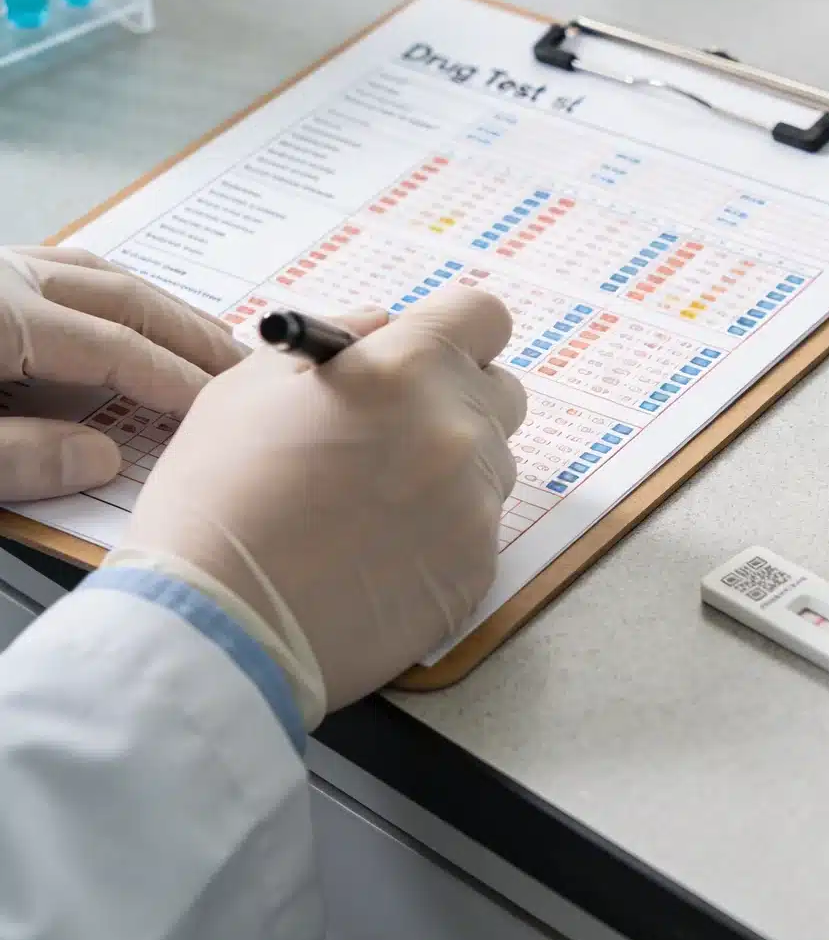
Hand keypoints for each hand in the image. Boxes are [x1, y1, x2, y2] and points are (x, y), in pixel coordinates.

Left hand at [0, 247, 245, 499]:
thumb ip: (17, 457)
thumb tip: (105, 460)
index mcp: (0, 317)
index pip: (116, 349)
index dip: (176, 380)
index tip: (224, 408)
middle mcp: (4, 279)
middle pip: (122, 299)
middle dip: (191, 334)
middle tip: (241, 366)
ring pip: (95, 275)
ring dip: (157, 307)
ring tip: (201, 337)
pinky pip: (61, 269)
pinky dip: (109, 291)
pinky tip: (123, 315)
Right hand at [119, 287, 527, 712]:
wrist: (218, 623)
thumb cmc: (217, 497)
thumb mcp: (251, 385)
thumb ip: (336, 340)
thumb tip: (384, 326)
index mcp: (409, 369)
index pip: (484, 316)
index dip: (455, 332)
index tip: (429, 352)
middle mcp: (460, 429)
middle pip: (500, 392)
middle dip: (456, 400)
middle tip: (392, 431)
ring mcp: (477, 504)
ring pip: (490, 467)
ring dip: (447, 472)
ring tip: (366, 506)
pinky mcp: (479, 569)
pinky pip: (477, 533)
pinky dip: (439, 537)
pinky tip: (373, 555)